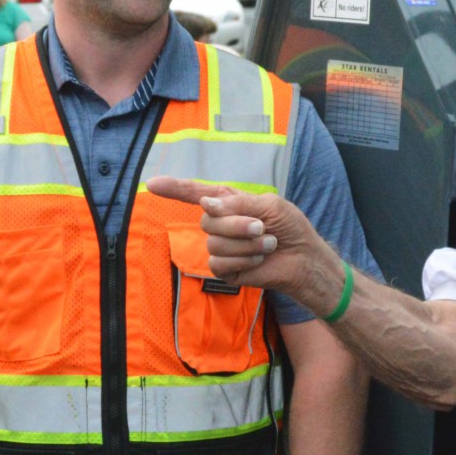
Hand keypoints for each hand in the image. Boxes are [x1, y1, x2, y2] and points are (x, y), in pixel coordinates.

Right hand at [146, 177, 345, 311]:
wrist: (304, 258)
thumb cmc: (289, 227)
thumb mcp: (268, 205)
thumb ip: (237, 204)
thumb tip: (206, 205)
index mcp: (228, 203)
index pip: (194, 193)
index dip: (173, 188)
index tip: (152, 184)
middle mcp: (220, 224)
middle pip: (207, 220)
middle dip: (237, 225)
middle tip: (262, 228)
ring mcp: (220, 247)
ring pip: (214, 243)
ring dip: (246, 245)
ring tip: (267, 245)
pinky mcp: (225, 270)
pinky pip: (219, 263)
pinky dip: (243, 261)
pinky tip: (258, 261)